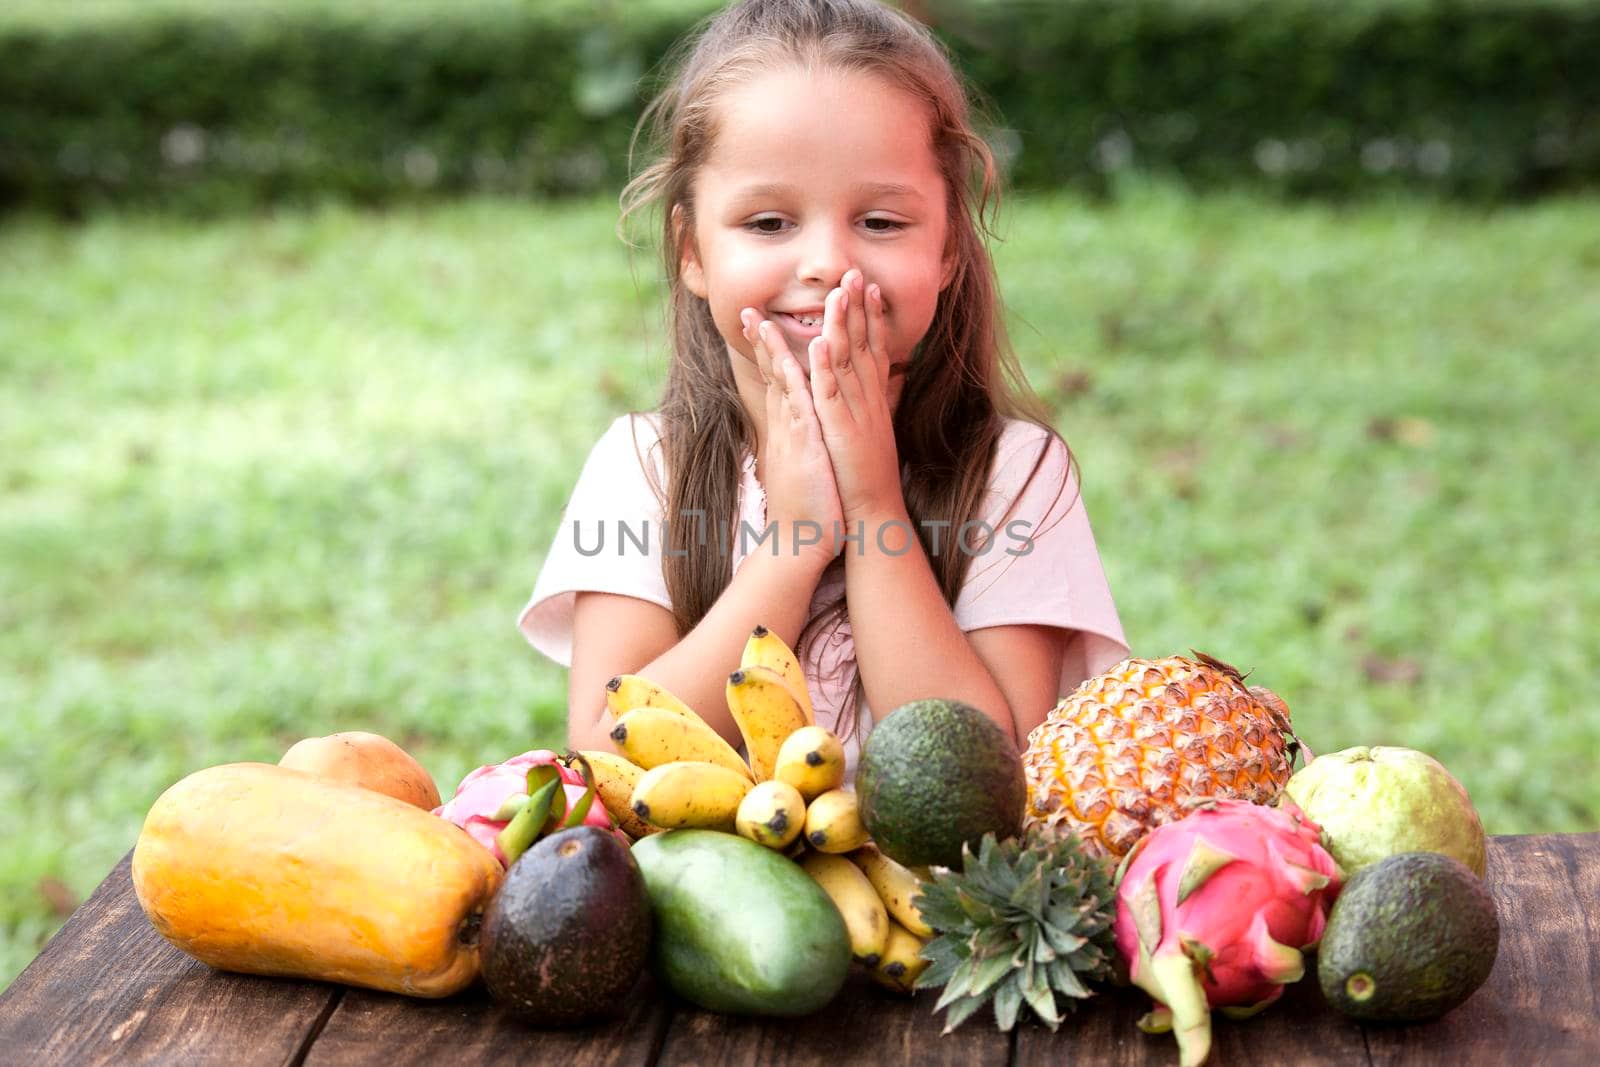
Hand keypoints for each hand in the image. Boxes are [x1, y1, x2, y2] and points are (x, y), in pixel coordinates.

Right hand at [740, 307, 843, 569]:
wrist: (802, 542)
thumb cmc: (809, 509)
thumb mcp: (804, 466)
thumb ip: (799, 446)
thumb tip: (799, 436)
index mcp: (789, 428)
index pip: (778, 382)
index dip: (771, 353)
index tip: (762, 326)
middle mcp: (786, 426)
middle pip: (771, 374)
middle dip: (760, 341)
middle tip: (748, 311)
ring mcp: (792, 433)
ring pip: (780, 383)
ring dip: (772, 349)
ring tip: (759, 318)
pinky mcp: (803, 444)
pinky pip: (799, 405)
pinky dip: (797, 378)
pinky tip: (795, 355)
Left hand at [808, 269, 904, 526]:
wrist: (873, 513)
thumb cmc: (868, 478)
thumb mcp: (874, 434)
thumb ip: (877, 405)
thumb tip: (888, 385)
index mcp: (874, 401)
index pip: (875, 350)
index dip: (873, 318)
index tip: (870, 289)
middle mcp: (868, 401)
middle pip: (865, 346)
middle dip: (860, 309)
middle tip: (855, 273)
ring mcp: (854, 413)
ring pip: (847, 362)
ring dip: (843, 326)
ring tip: (837, 294)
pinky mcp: (839, 430)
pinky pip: (831, 394)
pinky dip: (825, 368)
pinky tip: (819, 343)